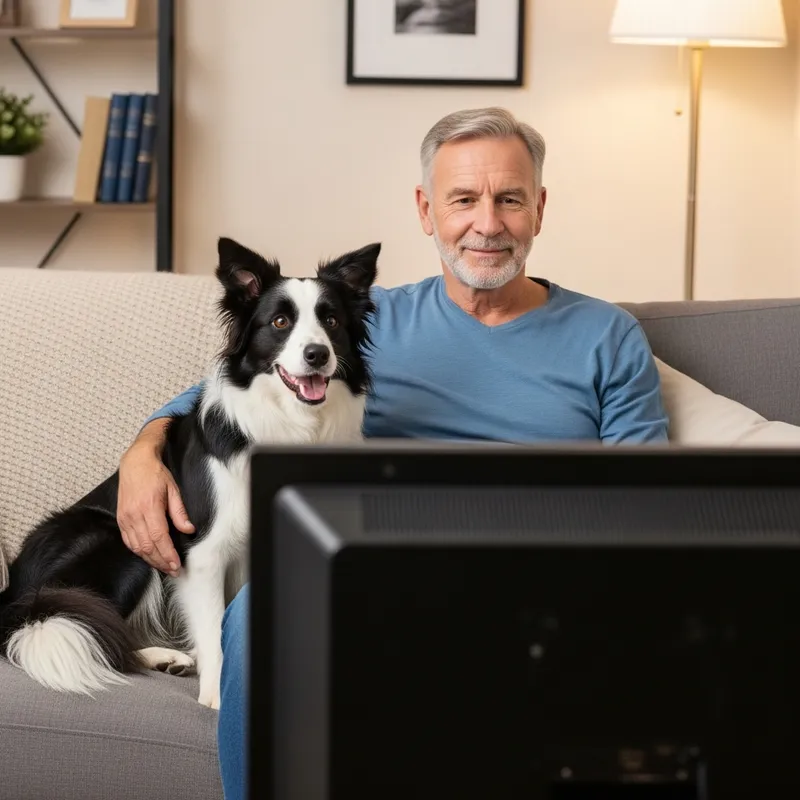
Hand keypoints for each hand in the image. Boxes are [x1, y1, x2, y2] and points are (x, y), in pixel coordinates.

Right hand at [117, 420, 194, 575]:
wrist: (135, 463)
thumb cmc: (156, 474)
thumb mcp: (173, 489)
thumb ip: (179, 512)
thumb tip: (188, 530)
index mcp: (149, 507)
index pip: (159, 537)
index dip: (167, 554)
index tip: (176, 565)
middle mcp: (134, 515)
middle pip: (147, 546)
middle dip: (161, 561)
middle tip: (173, 571)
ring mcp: (125, 518)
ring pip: (136, 546)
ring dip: (150, 560)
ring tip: (163, 567)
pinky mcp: (120, 519)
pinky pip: (128, 541)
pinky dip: (138, 551)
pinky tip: (148, 556)